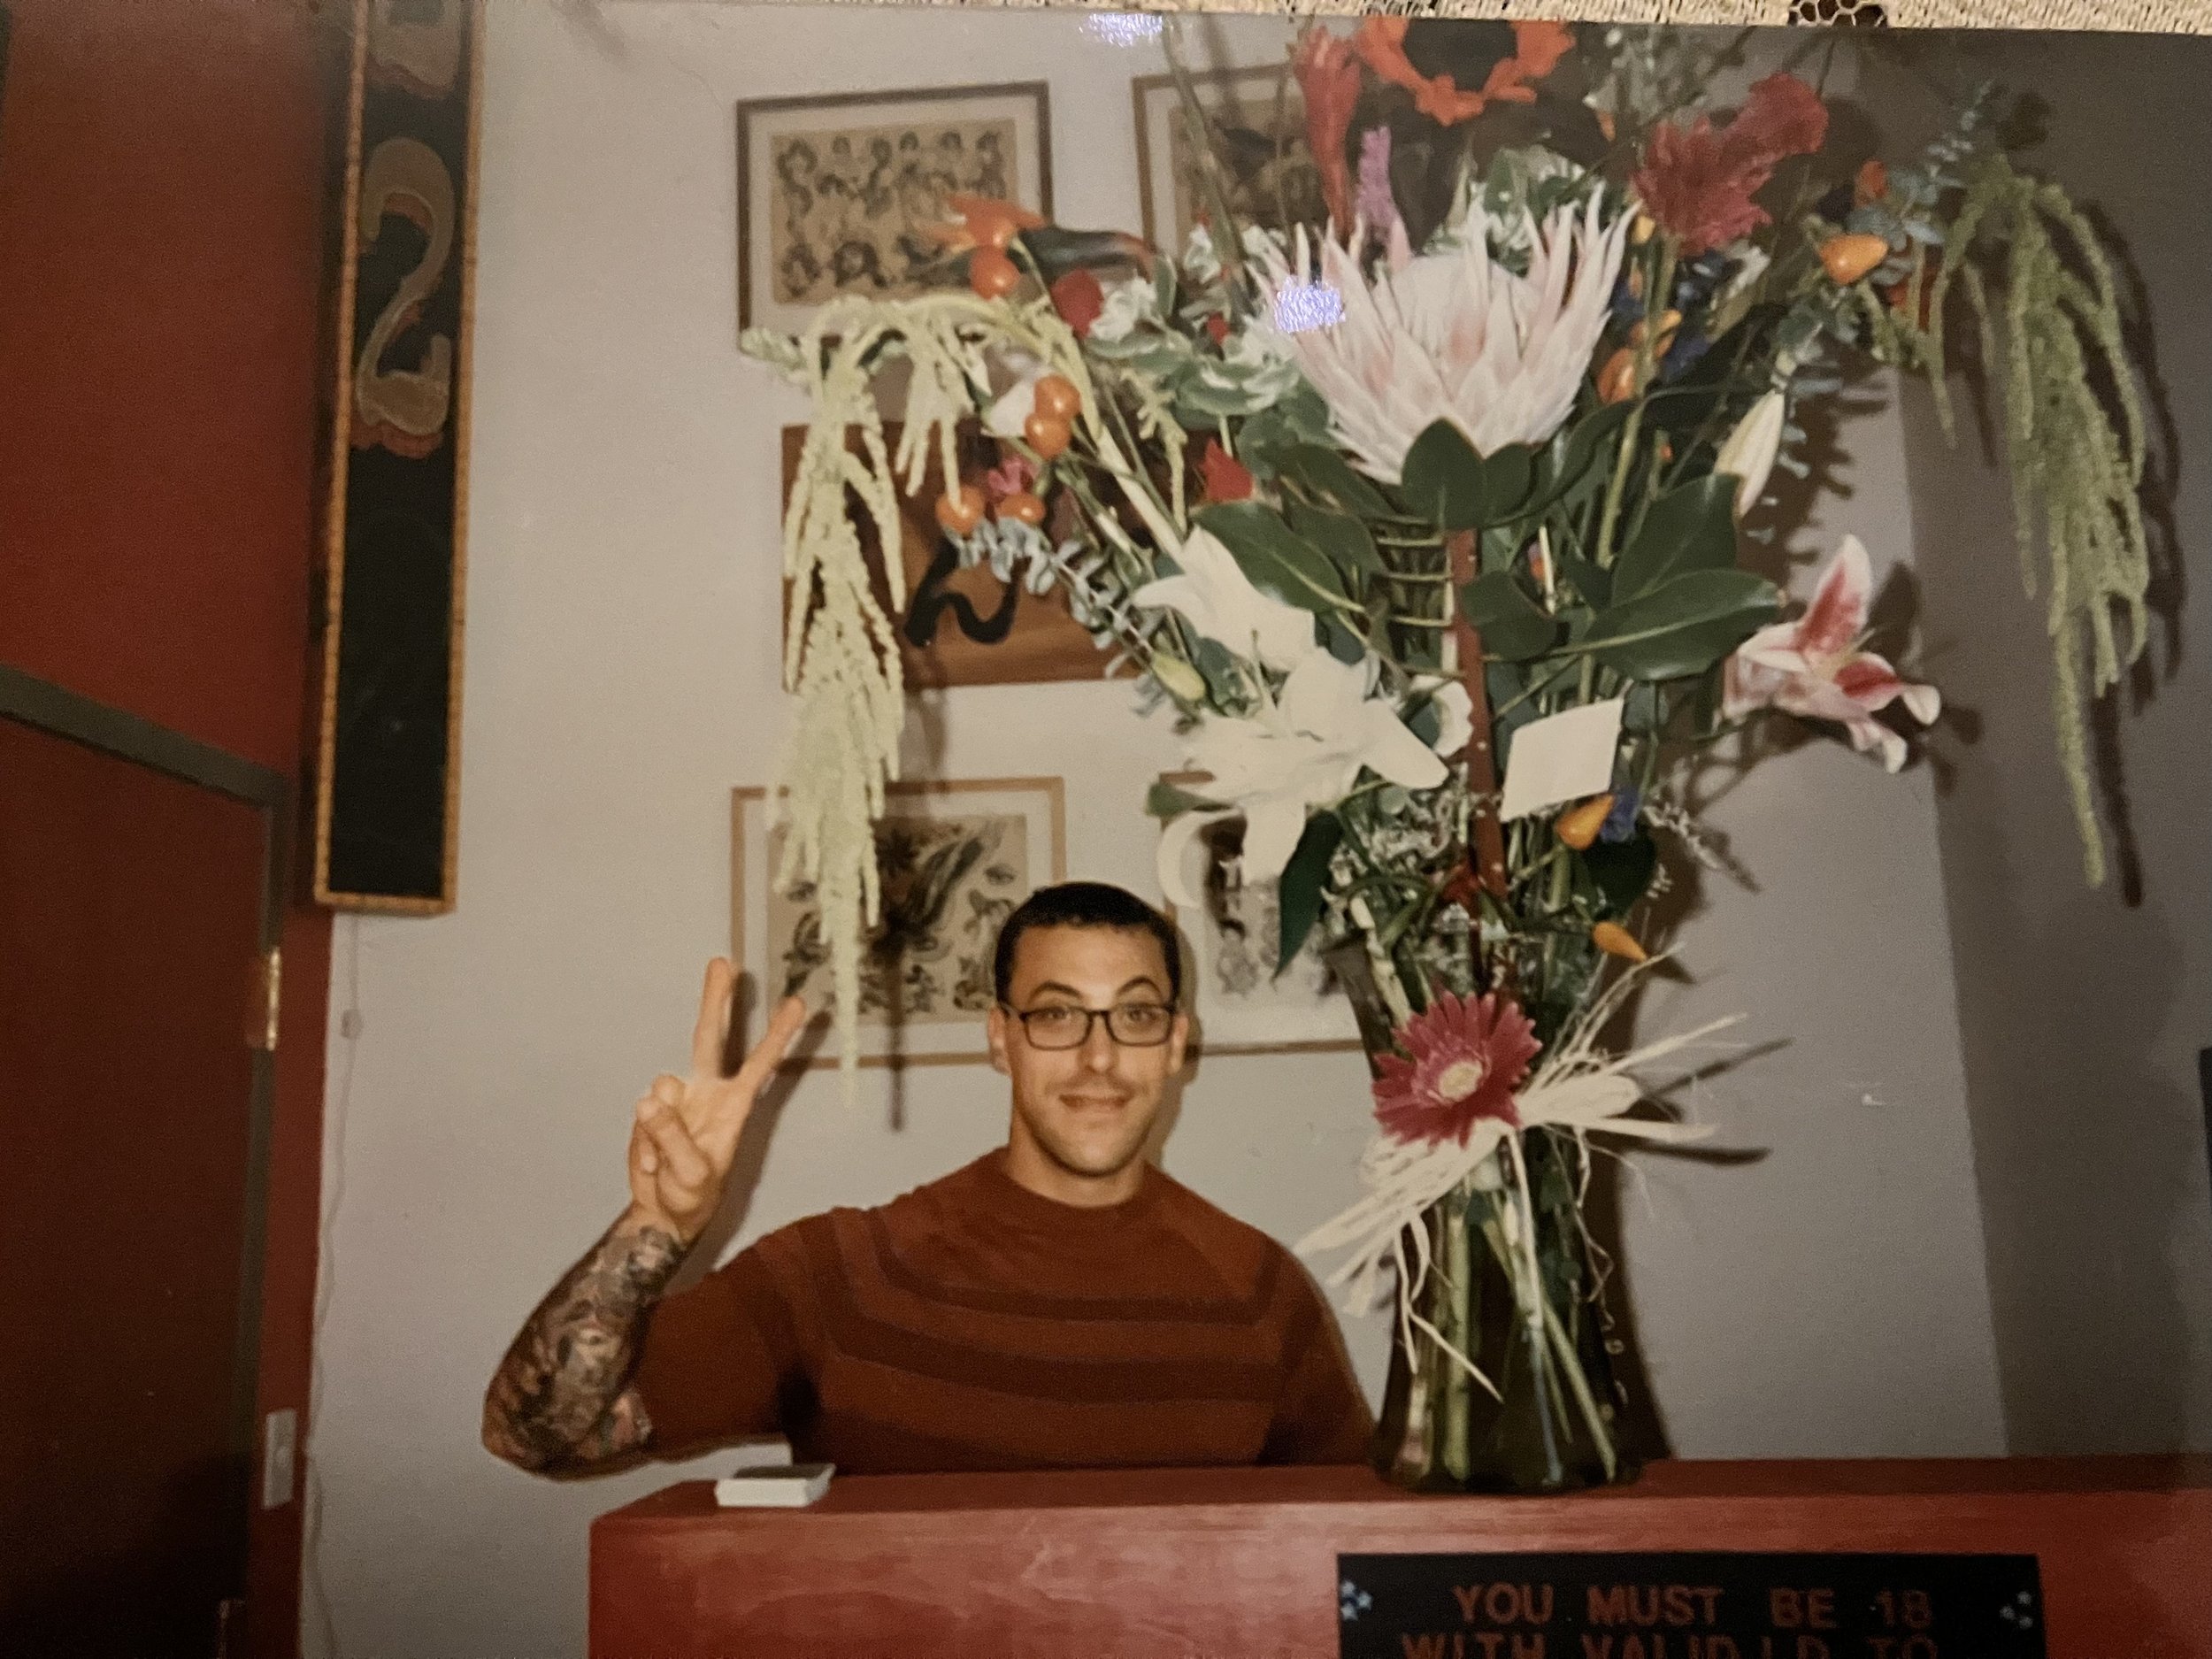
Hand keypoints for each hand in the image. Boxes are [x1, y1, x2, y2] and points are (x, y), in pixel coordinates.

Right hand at [625, 960, 807, 1245]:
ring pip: (662, 1083)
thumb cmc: (692, 1196)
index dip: (778, 1035)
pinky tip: (652, 1161)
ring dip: (659, 1126)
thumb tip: (651, 1098)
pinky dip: (643, 1141)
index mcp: (733, 1107)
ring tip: (665, 1162)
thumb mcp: (690, 1175)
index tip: (797, 1003)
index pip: (760, 1065)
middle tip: (723, 963)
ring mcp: (678, 1099)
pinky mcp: (651, 1110)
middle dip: (716, 1000)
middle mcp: (708, 1092)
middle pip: (711, 1038)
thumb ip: (672, 1137)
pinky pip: (641, 1113)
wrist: (661, 1213)